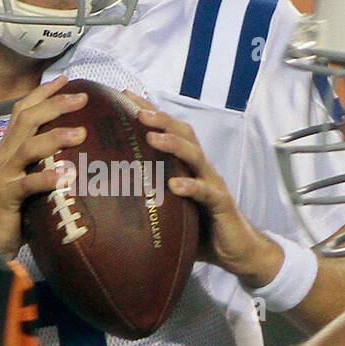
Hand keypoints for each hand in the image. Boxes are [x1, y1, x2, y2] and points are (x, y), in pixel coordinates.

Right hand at [0, 76, 88, 256]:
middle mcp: (3, 158)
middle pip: (26, 120)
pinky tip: (66, 177)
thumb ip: (41, 165)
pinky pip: (26, 185)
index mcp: (7, 151)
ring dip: (55, 137)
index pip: (22, 112)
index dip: (42, 94)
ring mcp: (2, 177)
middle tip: (82, 98)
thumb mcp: (24, 182)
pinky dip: (46, 179)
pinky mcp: (5, 199)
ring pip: (27, 148)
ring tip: (81, 134)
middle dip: (54, 105)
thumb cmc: (9, 214)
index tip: (67, 80)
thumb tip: (74, 156)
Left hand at [126, 92, 283, 288]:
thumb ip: (148, 196)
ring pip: (194, 155)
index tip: (125, 96)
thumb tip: (108, 196)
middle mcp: (200, 168)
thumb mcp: (171, 207)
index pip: (170, 130)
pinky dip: (190, 186)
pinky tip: (174, 185)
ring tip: (152, 138)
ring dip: (173, 144)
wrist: (236, 250)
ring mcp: (212, 183)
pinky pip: (205, 192)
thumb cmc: (199, 227)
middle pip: (183, 133)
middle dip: (161, 119)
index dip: (151, 111)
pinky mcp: (220, 203)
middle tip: (137, 111)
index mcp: (188, 165)